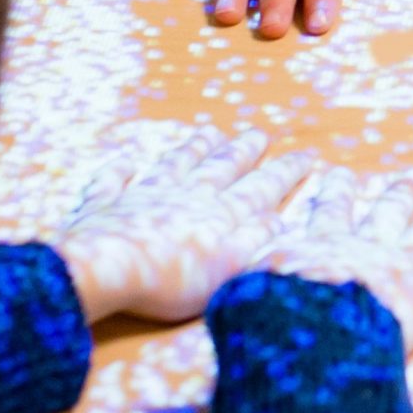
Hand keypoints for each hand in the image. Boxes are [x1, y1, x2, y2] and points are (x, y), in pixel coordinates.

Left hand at [62, 127, 317, 323]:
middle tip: (260, 134)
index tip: (305, 155)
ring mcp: (145, 196)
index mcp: (219, 214)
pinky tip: (126, 160)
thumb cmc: (171, 280)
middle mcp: (186, 196)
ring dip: (194, 148)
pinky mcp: (108, 205)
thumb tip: (278, 218)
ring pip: (176, 164)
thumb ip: (255, 240)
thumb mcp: (228, 268)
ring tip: (210, 132)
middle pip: (221, 167)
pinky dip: (121, 170)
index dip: (284, 172)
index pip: (259, 188)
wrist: (108, 269)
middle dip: (244, 151)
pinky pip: (115, 182)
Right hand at [252, 168, 412, 353]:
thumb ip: (245, 278)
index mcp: (320, 242)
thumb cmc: (268, 315)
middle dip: (400, 194)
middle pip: (387, 212)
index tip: (340, 177)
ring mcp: (401, 266)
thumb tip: (226, 277)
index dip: (337, 194)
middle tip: (410, 178)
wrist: (305, 332)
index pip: (329, 211)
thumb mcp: (243, 288)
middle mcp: (364, 245)